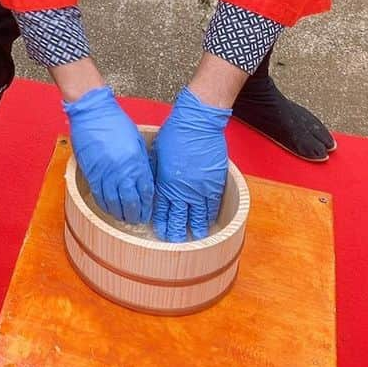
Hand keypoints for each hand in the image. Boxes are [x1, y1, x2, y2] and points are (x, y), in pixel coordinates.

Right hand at [64, 85, 153, 224]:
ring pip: (114, 202)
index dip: (147, 207)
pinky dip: (104, 205)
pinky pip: (99, 195)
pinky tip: (108, 208)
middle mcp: (122, 171)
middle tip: (136, 220)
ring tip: (123, 217)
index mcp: (137, 163)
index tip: (147, 213)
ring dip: (119, 213)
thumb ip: (141, 161)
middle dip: (135, 215)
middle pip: (131, 202)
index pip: (146, 193)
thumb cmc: (115, 122)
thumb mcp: (137, 140)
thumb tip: (144, 178)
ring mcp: (106, 173)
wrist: (93, 113)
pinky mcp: (91, 173)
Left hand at [151, 87, 230, 241]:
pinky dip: (210, 215)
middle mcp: (183, 190)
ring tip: (195, 237)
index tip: (160, 232)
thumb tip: (152, 182)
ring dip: (196, 227)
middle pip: (179, 217)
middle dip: (176, 231)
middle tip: (175, 242)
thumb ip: (155, 171)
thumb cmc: (174, 133)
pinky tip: (209, 222)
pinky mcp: (215, 183)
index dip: (161, 222)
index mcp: (166, 183)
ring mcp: (200, 188)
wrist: (197, 124)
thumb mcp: (155, 153)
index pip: (162, 209)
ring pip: (198, 215)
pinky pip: (212, 205)